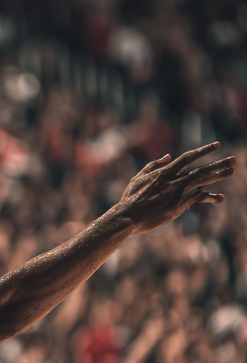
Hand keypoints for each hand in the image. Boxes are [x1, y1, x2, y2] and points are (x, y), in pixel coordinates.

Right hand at [117, 143, 233, 233]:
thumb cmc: (131, 198)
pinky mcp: (179, 206)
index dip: (203, 150)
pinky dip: (210, 197)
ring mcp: (178, 193)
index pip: (188, 157)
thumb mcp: (138, 178)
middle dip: (218, 163)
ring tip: (232, 171)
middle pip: (201, 169)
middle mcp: (174, 181)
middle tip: (234, 159)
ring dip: (219, 176)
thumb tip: (167, 156)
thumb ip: (153, 165)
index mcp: (164, 172)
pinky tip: (220, 198)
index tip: (217, 145)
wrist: (128, 216)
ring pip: (202, 182)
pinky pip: (198, 198)